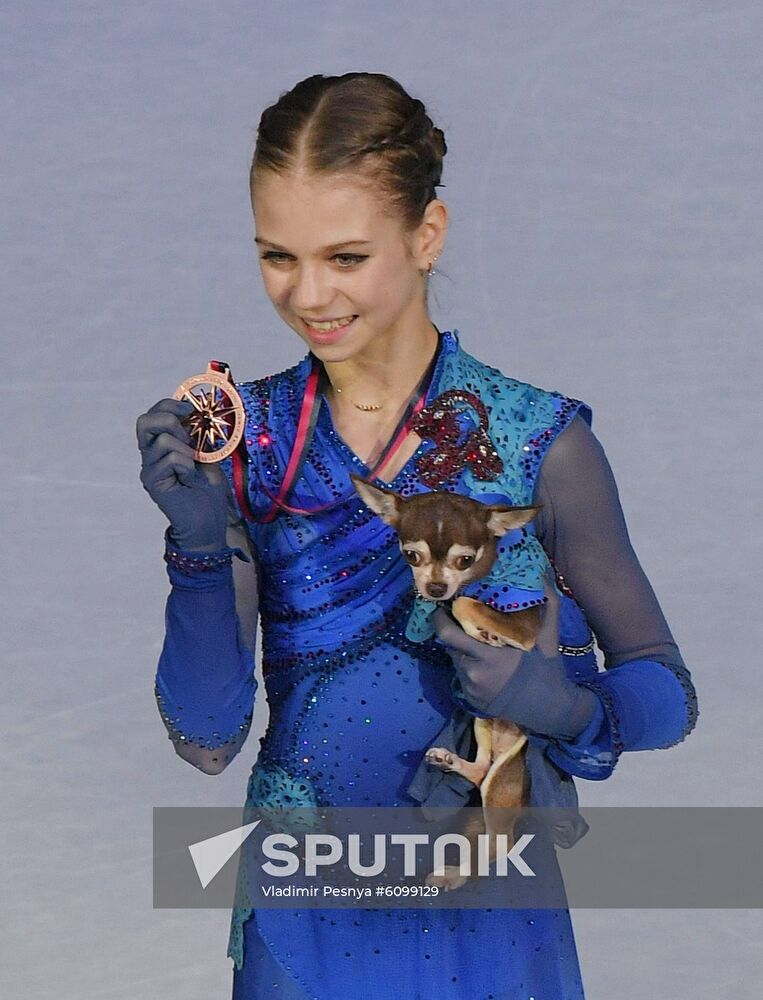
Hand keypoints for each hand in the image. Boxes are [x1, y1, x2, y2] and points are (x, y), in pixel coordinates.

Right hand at [136, 398, 229, 550]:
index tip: (190, 410)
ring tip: (193, 468)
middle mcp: (150, 454)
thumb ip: (200, 436)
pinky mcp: (152, 481)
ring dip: (187, 450)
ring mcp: (149, 467)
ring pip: (162, 439)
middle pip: (144, 421)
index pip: (153, 413)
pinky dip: (187, 466)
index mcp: (161, 444)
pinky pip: (170, 459)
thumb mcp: (208, 455)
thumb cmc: (208, 489)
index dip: (170, 405)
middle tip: (189, 437)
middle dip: (170, 420)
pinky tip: (190, 480)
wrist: (208, 519)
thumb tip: (202, 412)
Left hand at [433, 570, 597, 738]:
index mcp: (489, 655)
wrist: (551, 709)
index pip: (449, 634)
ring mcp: (471, 688)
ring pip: (455, 659)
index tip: (444, 604)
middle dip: (449, 629)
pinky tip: (482, 661)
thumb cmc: (548, 669)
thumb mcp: (549, 635)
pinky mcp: (471, 700)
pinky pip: (461, 675)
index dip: (441, 617)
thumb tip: (541, 575)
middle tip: (454, 616)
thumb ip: (547, 603)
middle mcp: (474, 672)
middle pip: (449, 644)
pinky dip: (467, 665)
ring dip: (461, 647)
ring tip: (474, 638)